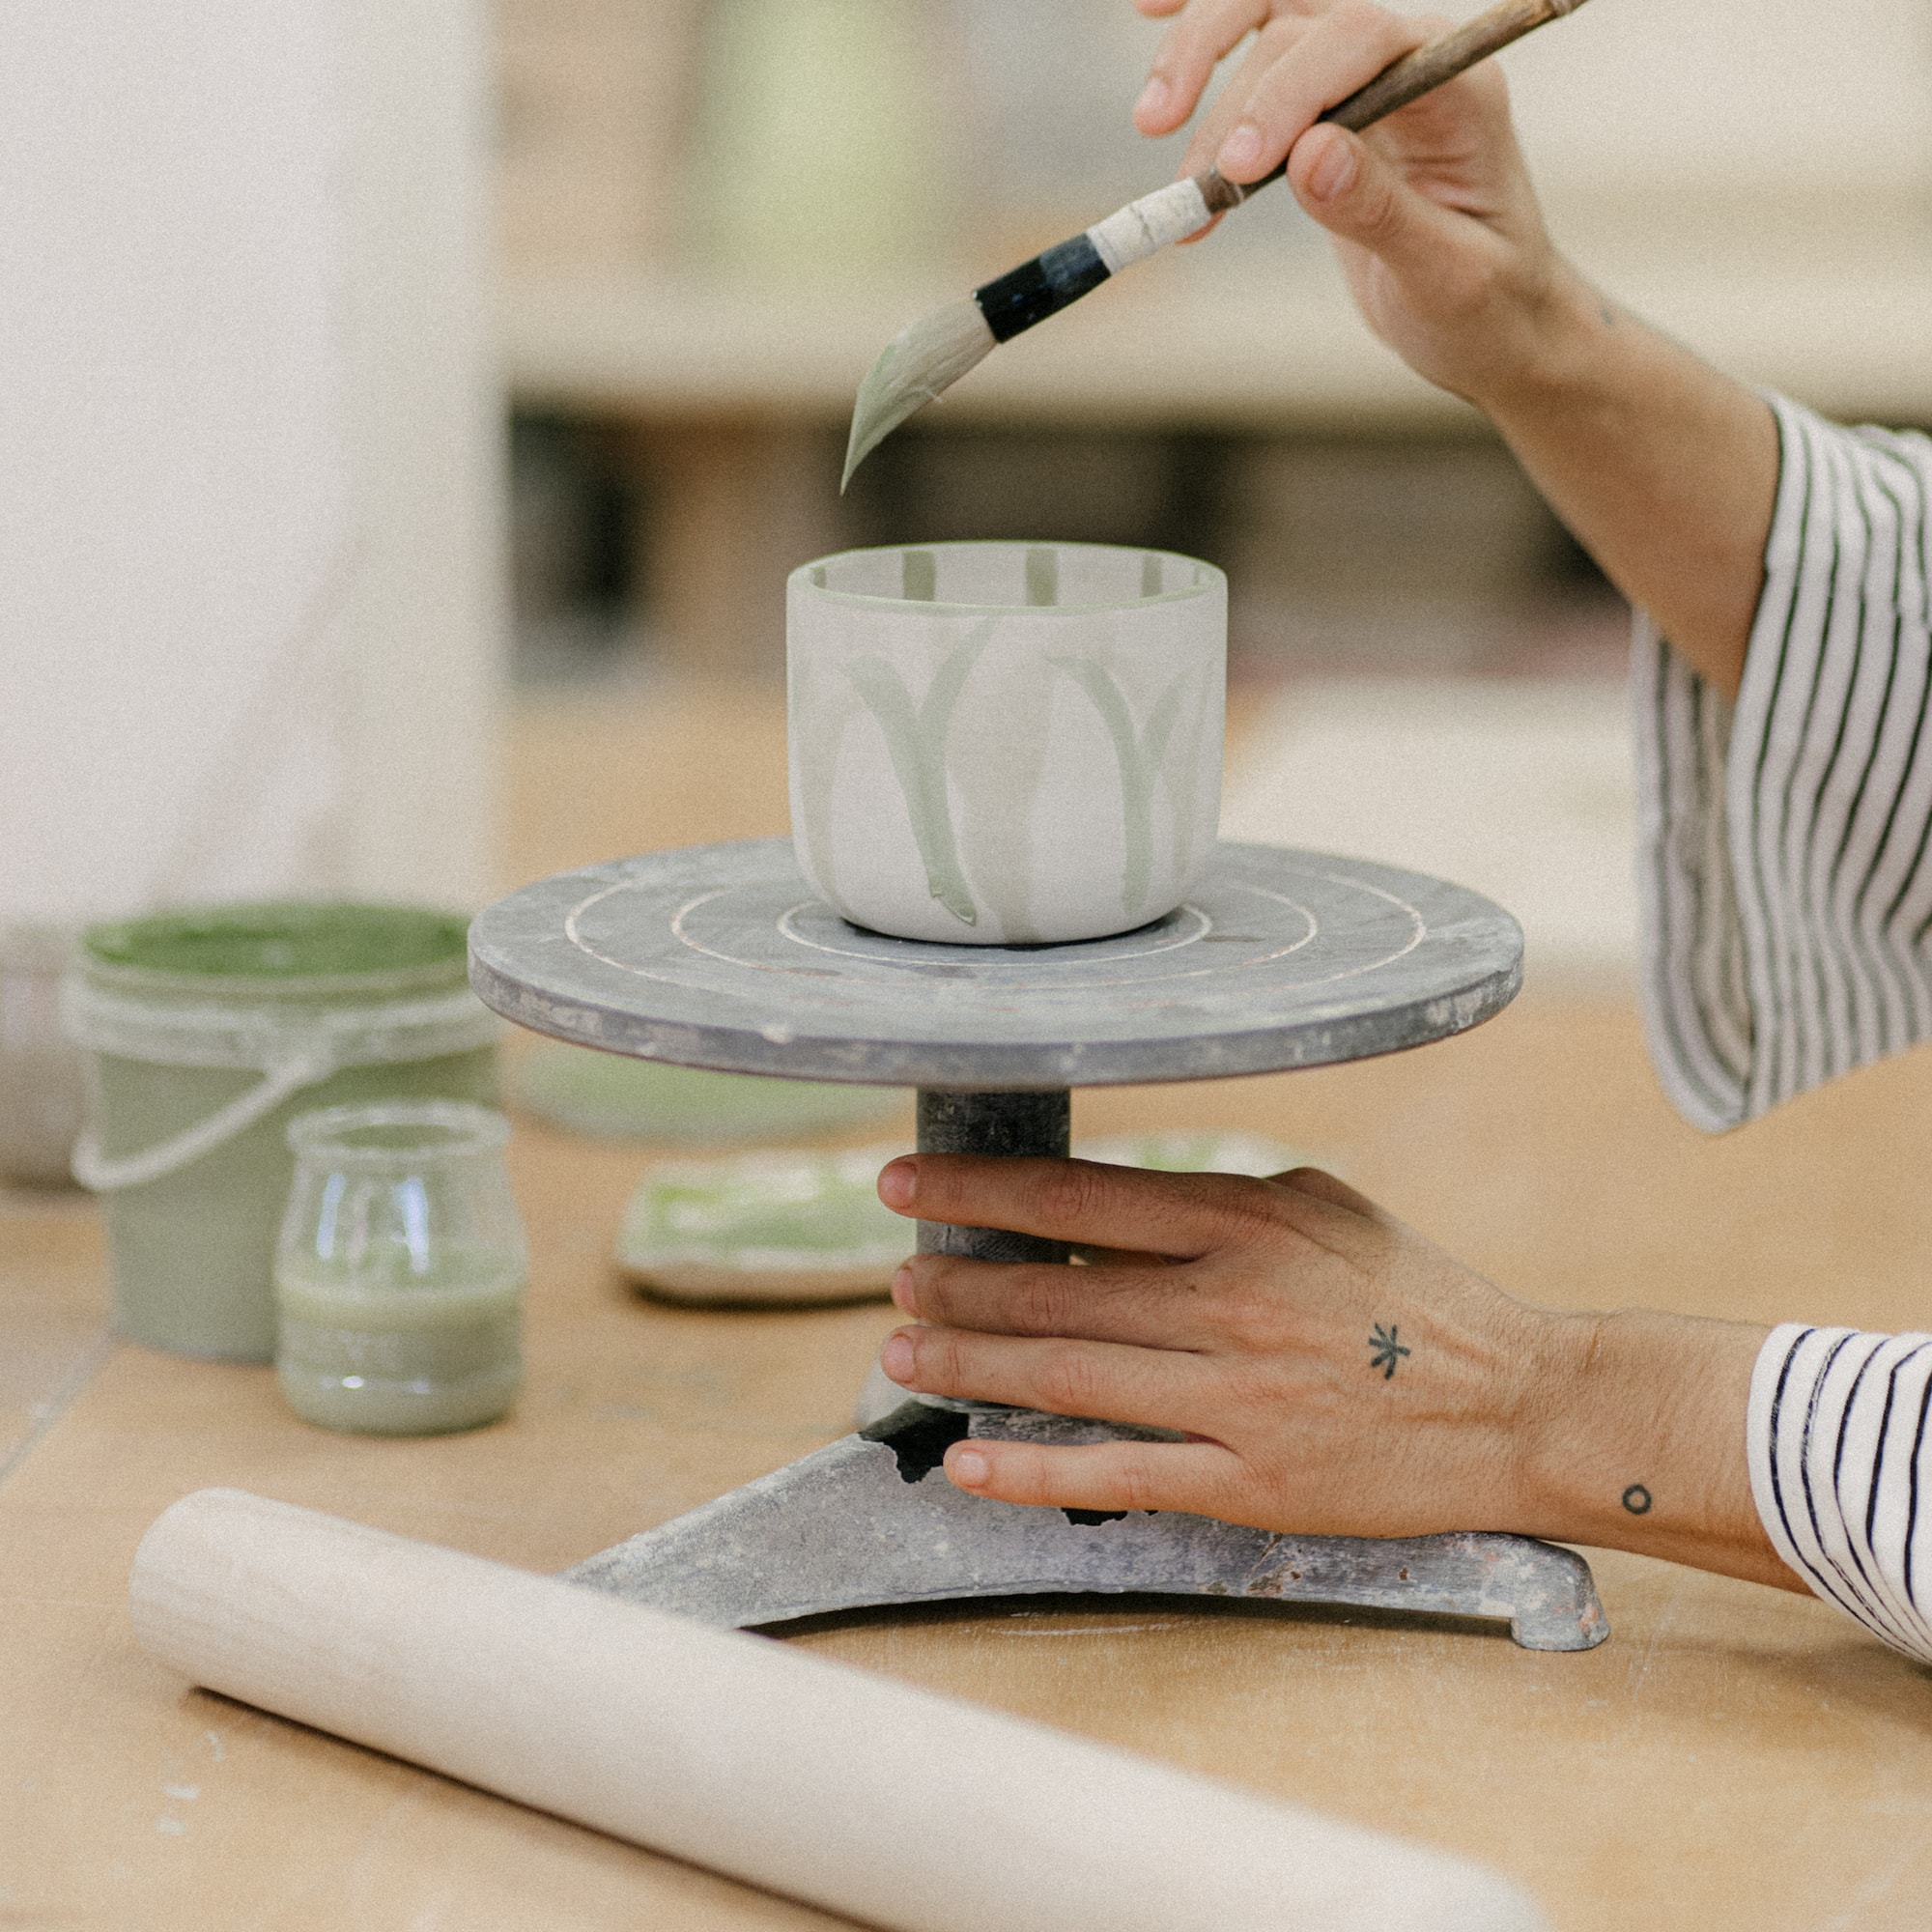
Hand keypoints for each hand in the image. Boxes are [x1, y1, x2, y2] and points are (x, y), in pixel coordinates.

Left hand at [876, 1154, 1793, 1586]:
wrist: (1524, 1403)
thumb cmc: (1417, 1297)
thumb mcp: (1319, 1208)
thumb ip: (1216, 1198)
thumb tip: (1104, 1199)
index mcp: (1243, 1218)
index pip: (1072, 1194)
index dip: (974, 1187)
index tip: (903, 1181)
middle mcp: (1228, 1301)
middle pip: (1050, 1288)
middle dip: (952, 1280)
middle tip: (893, 1277)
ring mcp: (1235, 1398)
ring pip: (1065, 1375)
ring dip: (967, 1362)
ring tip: (901, 1349)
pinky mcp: (1249, 1484)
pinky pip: (1114, 1474)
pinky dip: (1029, 1470)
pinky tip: (966, 1461)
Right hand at [1130, 0, 1586, 411]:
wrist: (1498, 320)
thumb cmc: (1490, 307)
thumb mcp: (1449, 278)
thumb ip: (1384, 214)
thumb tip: (1310, 156)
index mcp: (1460, 91)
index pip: (1363, 42)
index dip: (1289, 94)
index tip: (1234, 173)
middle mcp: (1413, 63)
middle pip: (1304, 16)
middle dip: (1226, 80)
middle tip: (1174, 159)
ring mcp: (1368, 76)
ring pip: (1272, 19)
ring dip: (1198, 60)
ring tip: (1153, 129)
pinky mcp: (1328, 104)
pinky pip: (1262, 45)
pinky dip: (1205, 35)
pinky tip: (1152, 23)